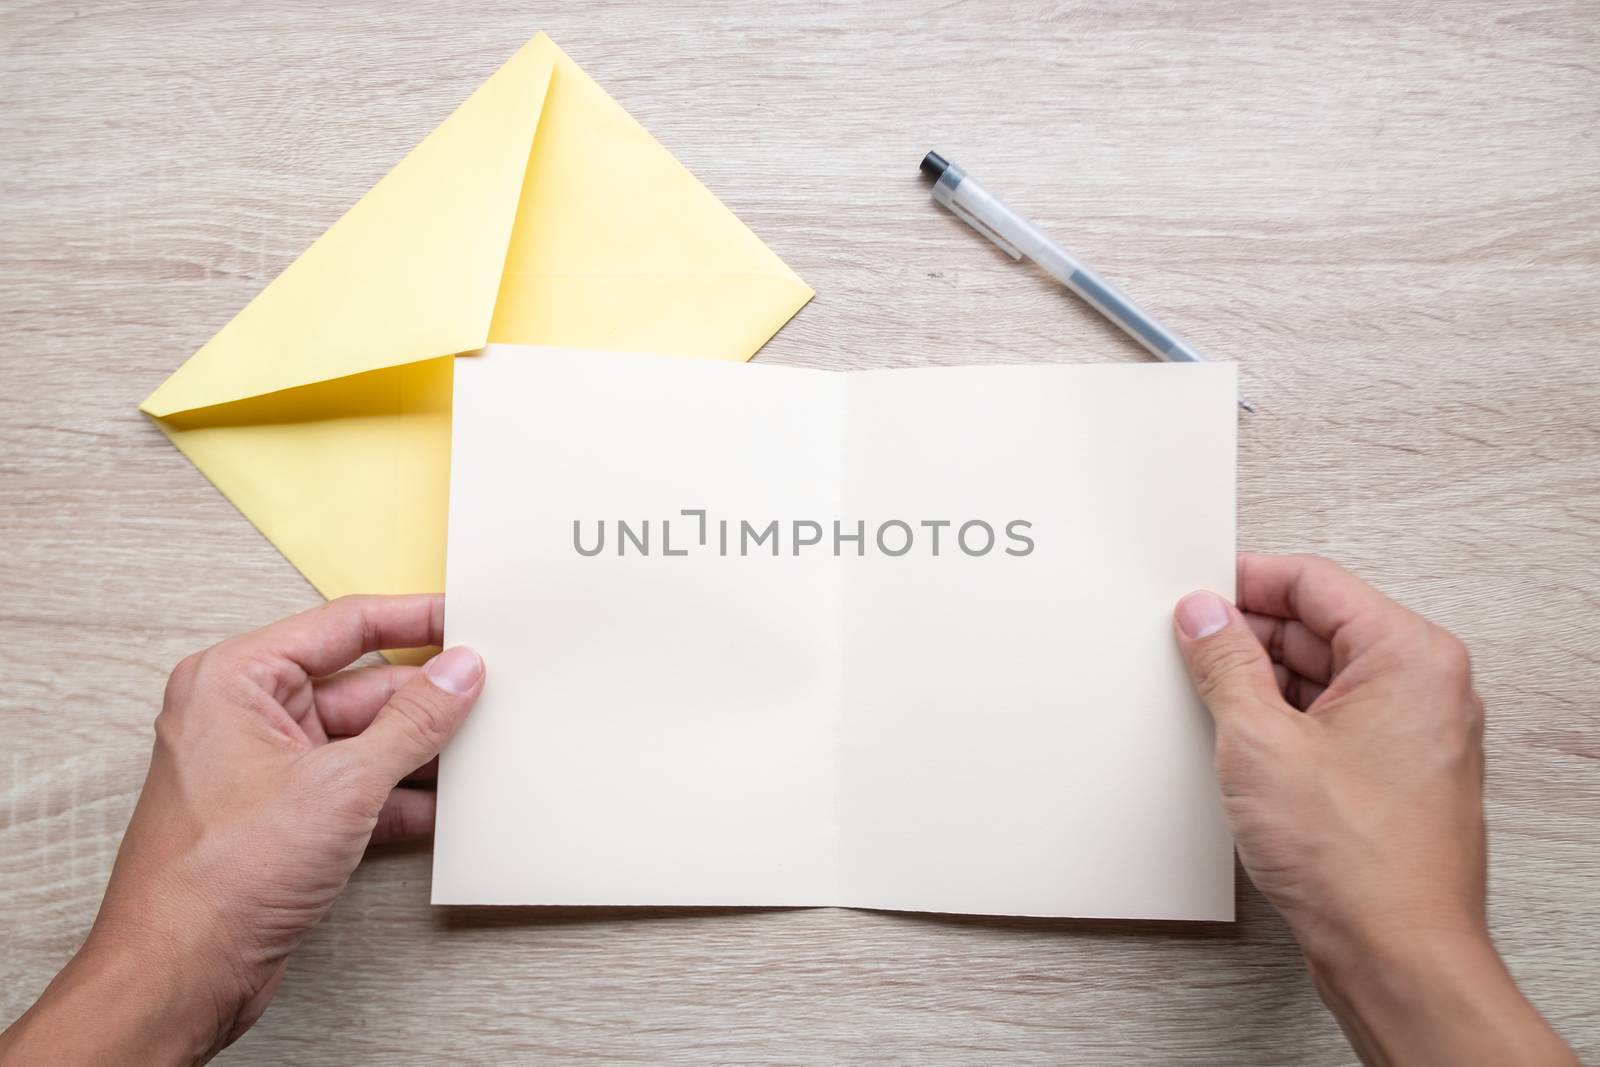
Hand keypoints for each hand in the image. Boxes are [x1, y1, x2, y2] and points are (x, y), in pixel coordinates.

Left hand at [0, 595, 482, 1064]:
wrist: (179, 976)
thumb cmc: (216, 879)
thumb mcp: (341, 785)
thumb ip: (411, 723)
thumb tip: (457, 674)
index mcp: (236, 681)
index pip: (343, 627)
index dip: (413, 620)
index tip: (466, 619)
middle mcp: (244, 716)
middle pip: (360, 686)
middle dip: (424, 698)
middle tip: (488, 694)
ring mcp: (264, 769)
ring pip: (363, 740)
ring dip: (417, 750)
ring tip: (476, 748)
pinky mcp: (283, 818)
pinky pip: (355, 787)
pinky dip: (399, 796)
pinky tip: (444, 805)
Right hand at [1174, 553, 1572, 1066]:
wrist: (1395, 954)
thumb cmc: (1357, 861)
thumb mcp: (1259, 741)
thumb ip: (1225, 664)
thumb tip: (1205, 617)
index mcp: (1410, 656)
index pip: (1315, 582)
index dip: (1245, 581)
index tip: (1195, 595)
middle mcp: (1425, 688)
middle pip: (1318, 627)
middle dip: (1247, 637)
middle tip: (1188, 648)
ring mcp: (1413, 734)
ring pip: (1320, 677)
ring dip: (1260, 683)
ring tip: (1207, 702)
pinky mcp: (1392, 775)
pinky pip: (1328, 721)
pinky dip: (1280, 722)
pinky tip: (1237, 744)